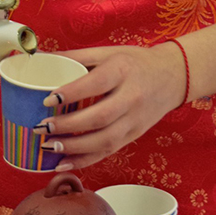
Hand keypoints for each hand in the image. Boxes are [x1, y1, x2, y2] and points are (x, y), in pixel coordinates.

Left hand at [34, 44, 186, 171]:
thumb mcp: (109, 52)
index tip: (48, 99)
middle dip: (69, 125)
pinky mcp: (134, 135)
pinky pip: (109, 151)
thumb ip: (78, 56)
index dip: (72, 93)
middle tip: (42, 128)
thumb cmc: (136, 61)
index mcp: (122, 70)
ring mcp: (135, 119)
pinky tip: (63, 162)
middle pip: (100, 117)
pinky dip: (85, 160)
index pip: (96, 83)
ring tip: (48, 147)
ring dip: (74, 147)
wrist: (173, 76)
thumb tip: (42, 57)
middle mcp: (131, 96)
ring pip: (105, 140)